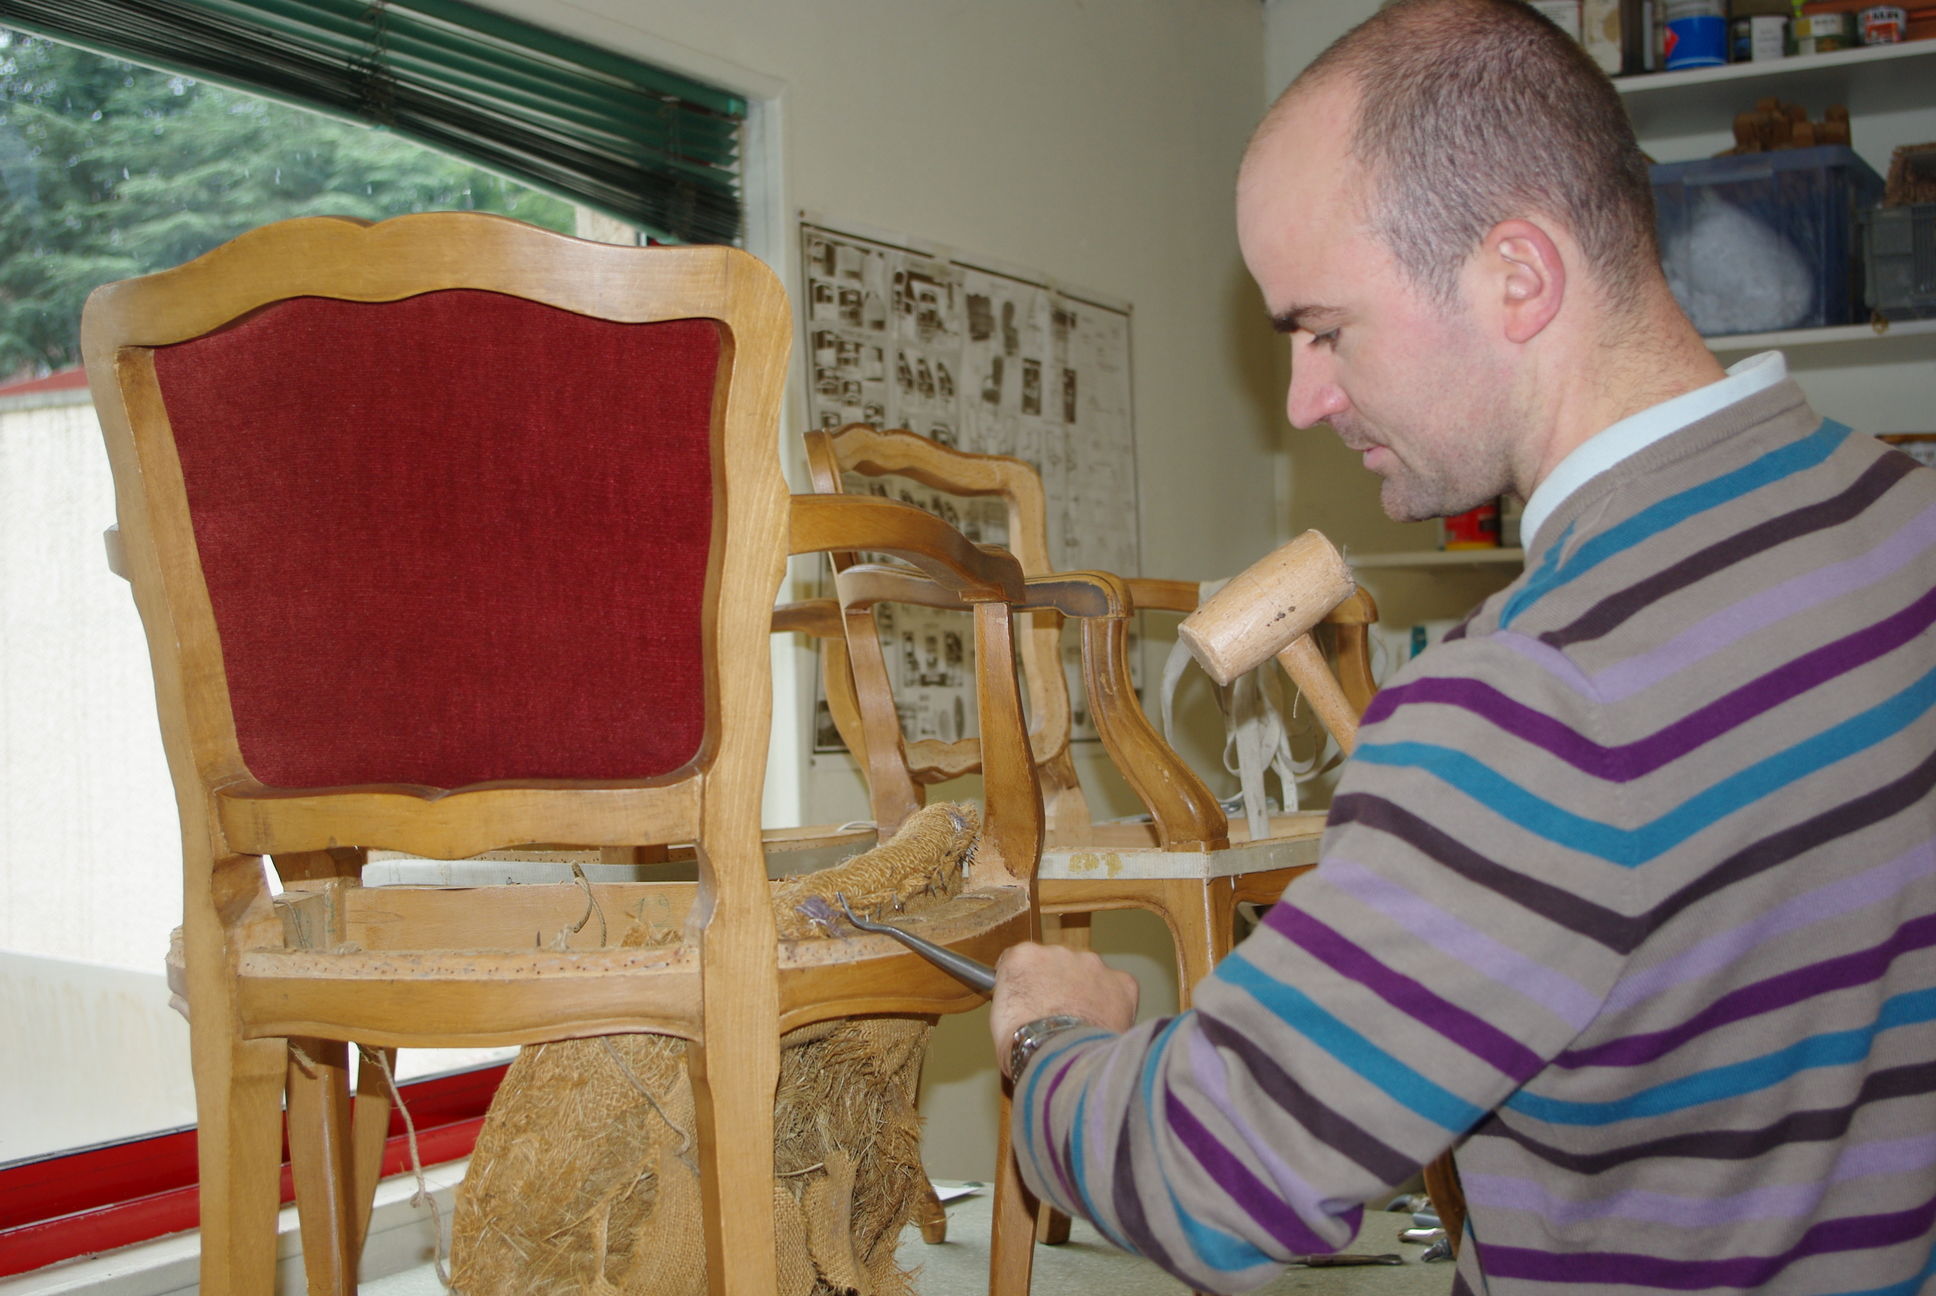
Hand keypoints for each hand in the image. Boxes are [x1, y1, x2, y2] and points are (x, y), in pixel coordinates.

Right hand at [990, 941, 1139, 1063]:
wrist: (1062, 1061)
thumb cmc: (1024, 1047)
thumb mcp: (1000, 1020)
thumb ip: (1014, 1001)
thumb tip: (1023, 1010)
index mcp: (1023, 957)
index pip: (1023, 961)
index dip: (1027, 984)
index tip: (1030, 1001)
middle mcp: (1058, 952)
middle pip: (1058, 965)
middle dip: (1059, 986)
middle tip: (1057, 1018)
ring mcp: (1092, 964)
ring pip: (1090, 974)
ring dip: (1087, 993)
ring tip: (1082, 1026)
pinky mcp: (1121, 981)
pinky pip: (1118, 989)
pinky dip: (1114, 1005)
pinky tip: (1104, 1027)